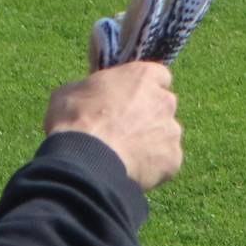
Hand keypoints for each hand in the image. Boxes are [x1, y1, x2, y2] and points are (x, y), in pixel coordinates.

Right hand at [46, 60, 179, 188]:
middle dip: (148, 116)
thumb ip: (91, 89)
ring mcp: (172, 131)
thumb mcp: (71, 91)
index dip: (143, 89)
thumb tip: (89, 96)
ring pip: (165, 136)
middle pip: (162, 107)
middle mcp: (165, 100)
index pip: (157, 76)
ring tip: (124, 154)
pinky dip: (153, 167)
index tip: (129, 98)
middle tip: (124, 130)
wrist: (87, 160)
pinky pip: (165, 162)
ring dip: (151, 142)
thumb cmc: (76, 119)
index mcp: (144, 76)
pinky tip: (131, 169)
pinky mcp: (174, 159)